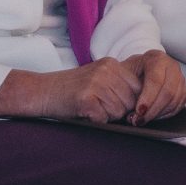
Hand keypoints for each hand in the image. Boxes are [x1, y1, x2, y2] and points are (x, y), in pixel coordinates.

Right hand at [0, 59, 142, 123]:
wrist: (41, 92)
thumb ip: (120, 85)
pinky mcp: (86, 98)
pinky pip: (103, 118)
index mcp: (112, 64)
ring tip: (90, 109)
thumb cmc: (71, 90)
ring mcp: (96, 83)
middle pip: (131, 102)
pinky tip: (84, 113)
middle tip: (99, 108)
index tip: (119, 107)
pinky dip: (95, 121)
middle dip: (119, 111)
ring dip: (106, 117)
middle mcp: (106, 70)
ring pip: (119, 112)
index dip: (132, 103)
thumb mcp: (98, 78)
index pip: (139, 88)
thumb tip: (144, 106)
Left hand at [126, 51, 185, 121]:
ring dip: (158, 114)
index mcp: (157, 59)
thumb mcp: (124, 73)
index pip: (156, 80)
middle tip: (140, 119)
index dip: (148, 98)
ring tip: (144, 119)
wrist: (139, 70)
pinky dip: (165, 115)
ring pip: (174, 100)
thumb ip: (125, 86)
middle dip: (153, 110)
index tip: (139, 111)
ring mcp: (180, 79)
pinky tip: (153, 117)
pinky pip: (178, 106)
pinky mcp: (183, 91)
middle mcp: (171, 67)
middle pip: (168, 92)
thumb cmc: (131, 72)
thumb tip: (125, 105)